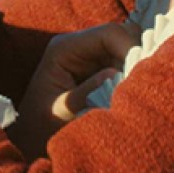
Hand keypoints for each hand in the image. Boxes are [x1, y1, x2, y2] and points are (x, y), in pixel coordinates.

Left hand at [9, 23, 137, 158]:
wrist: (31, 138)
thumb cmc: (42, 125)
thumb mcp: (62, 111)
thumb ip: (86, 92)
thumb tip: (113, 73)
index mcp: (65, 48)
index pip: (108, 34)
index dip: (130, 47)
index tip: (142, 73)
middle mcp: (80, 46)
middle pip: (122, 37)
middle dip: (137, 57)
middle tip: (143, 84)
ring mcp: (91, 57)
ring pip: (128, 50)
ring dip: (137, 68)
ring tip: (138, 92)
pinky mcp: (100, 70)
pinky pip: (126, 65)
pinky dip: (133, 77)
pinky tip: (132, 95)